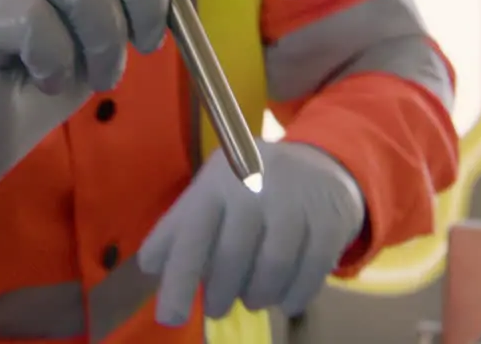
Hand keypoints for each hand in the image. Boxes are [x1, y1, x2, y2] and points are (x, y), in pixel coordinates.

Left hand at [139, 141, 366, 324]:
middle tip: (217, 308)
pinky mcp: (330, 217)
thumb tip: (150, 267)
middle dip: (222, 293)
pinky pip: (312, 270)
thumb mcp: (211, 194)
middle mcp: (256, 184)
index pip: (193, 234)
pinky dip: (295, 295)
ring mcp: (297, 198)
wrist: (319, 163)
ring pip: (274, 266)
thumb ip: (180, 228)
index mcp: (218, 180)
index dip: (179, 279)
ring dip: (259, 295)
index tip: (171, 317)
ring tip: (252, 300)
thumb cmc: (250, 186)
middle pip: (233, 255)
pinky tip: (285, 300)